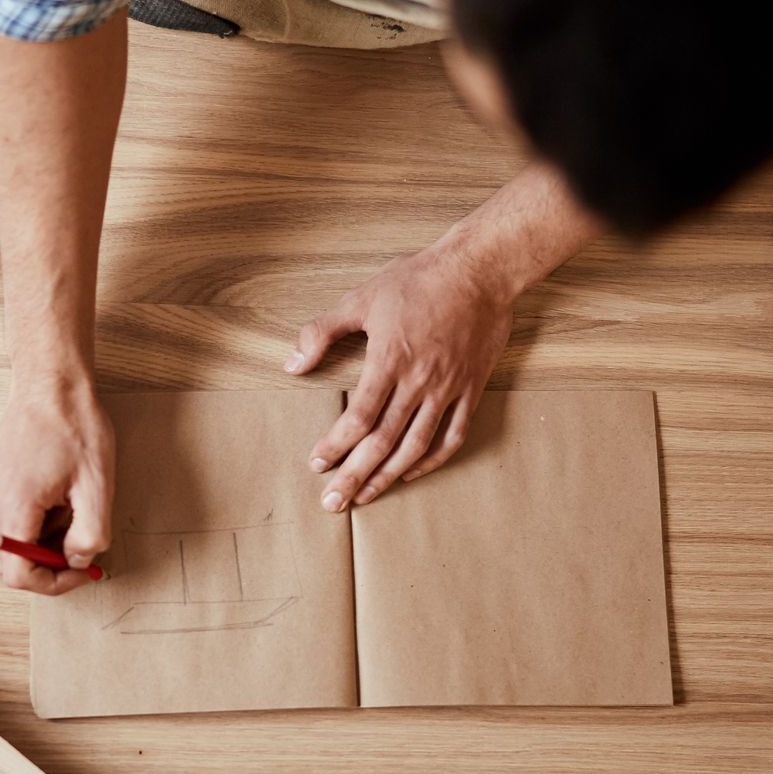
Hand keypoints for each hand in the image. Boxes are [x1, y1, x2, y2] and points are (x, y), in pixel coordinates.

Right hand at [0, 379, 112, 594]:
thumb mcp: (97, 486)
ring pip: (4, 546)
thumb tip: (76, 561)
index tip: (79, 572)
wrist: (51, 385)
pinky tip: (51, 502)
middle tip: (77, 547)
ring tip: (66, 515)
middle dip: (45, 565)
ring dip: (37, 544)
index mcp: (14, 506)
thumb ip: (90, 535)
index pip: (18, 575)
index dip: (52, 583)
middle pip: (8, 564)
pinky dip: (26, 525)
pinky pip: (1, 522)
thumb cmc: (74, 426)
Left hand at [285, 238, 514, 509]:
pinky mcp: (471, 390)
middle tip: (333, 503)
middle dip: (354, 476)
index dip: (335, 446)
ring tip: (366, 496)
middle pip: (382, 442)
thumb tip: (292, 364)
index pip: (358, 417)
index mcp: (389, 361)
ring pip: (416, 446)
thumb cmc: (418, 280)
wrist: (480, 270)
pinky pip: (452, 436)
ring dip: (388, 476)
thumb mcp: (361, 299)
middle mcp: (419, 382)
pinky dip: (431, 460)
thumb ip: (321, 332)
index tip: (317, 465)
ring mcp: (448, 389)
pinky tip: (411, 473)